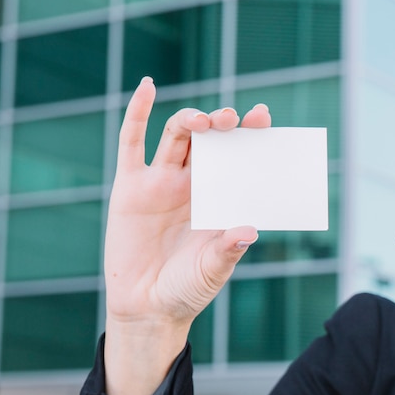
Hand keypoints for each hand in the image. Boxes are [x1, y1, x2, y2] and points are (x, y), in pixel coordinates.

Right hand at [103, 77, 270, 394]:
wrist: (147, 308)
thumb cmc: (186, 289)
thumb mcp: (212, 270)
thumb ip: (228, 251)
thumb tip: (249, 230)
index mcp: (219, 197)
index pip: (238, 157)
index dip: (250, 135)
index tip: (264, 118)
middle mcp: (193, 184)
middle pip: (209, 141)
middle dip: (222, 125)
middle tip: (233, 120)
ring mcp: (161, 182)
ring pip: (177, 136)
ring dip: (191, 120)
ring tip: (204, 120)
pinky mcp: (130, 187)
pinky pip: (131, 143)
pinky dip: (138, 113)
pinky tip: (148, 86)